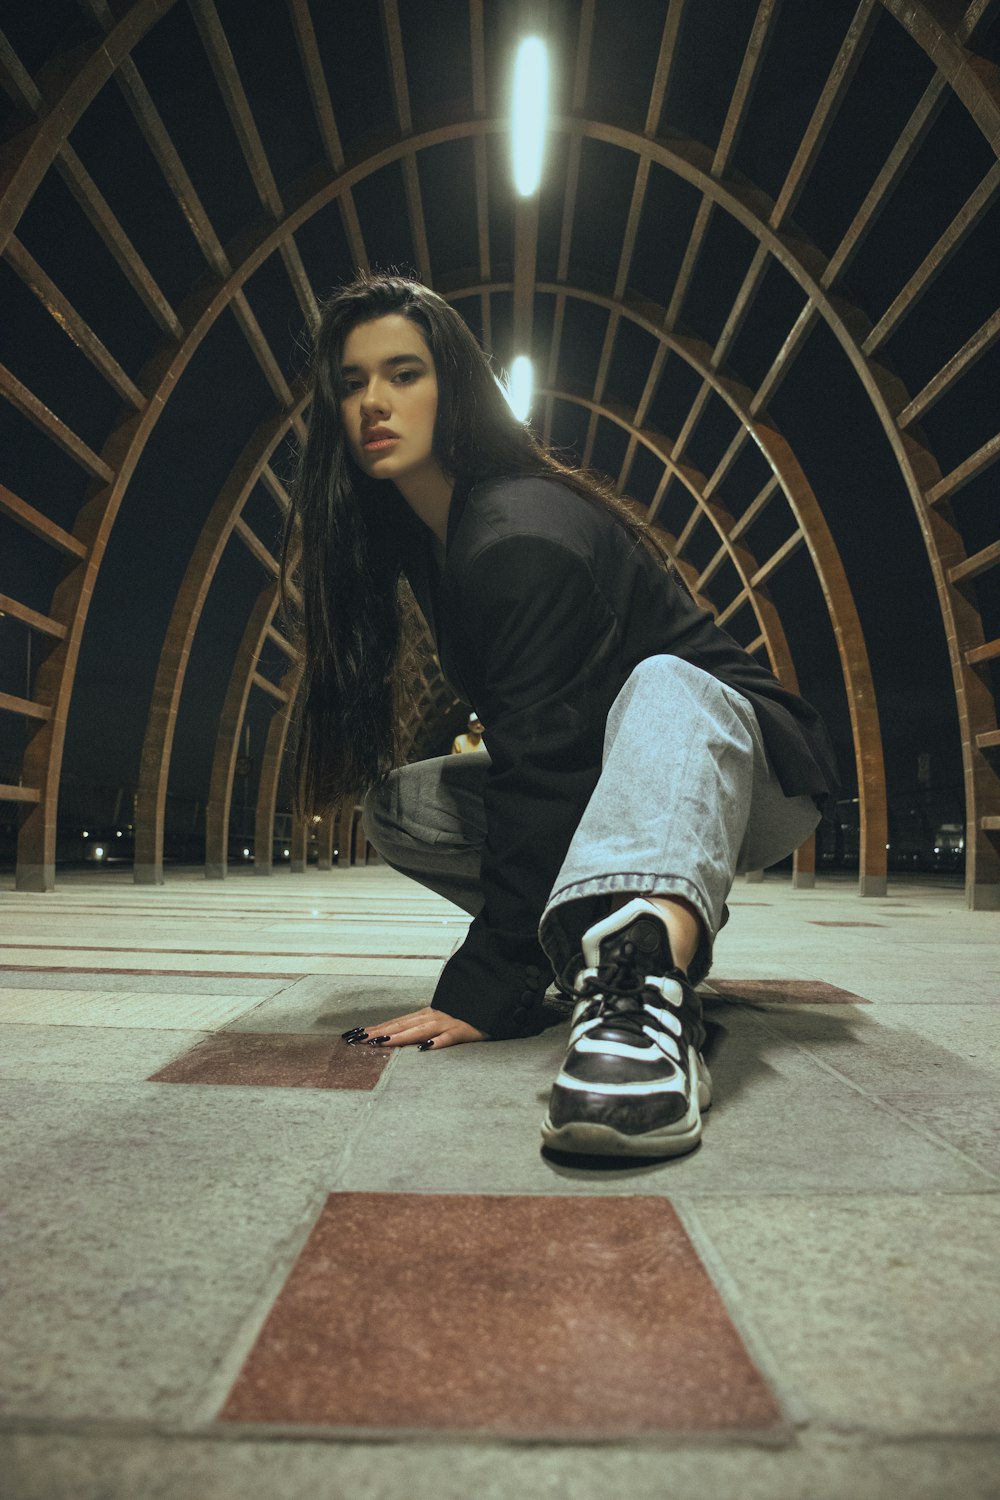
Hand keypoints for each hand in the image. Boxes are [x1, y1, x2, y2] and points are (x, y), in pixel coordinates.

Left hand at [344, 1006, 488, 1049]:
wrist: (495, 1001)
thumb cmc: (470, 1013)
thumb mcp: (445, 1019)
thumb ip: (427, 1027)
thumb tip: (406, 1037)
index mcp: (427, 1015)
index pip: (397, 1022)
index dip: (377, 1028)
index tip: (356, 1034)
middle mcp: (434, 1017)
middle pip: (402, 1025)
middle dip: (379, 1032)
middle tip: (358, 1040)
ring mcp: (449, 1023)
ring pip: (420, 1030)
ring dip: (400, 1036)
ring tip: (381, 1042)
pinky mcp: (465, 1031)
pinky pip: (450, 1037)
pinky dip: (437, 1042)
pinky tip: (425, 1048)